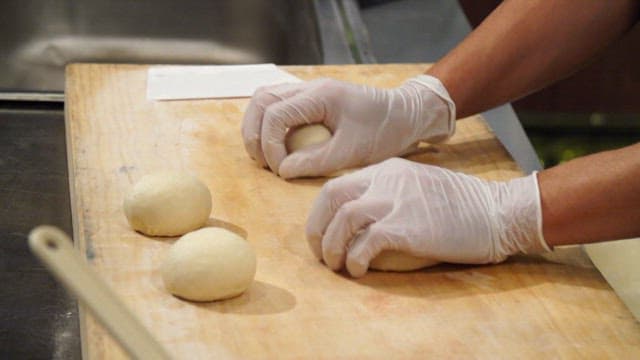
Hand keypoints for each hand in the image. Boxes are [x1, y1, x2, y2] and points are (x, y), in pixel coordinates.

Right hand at [241, 75, 455, 178]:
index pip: (275, 114)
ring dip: (258, 127)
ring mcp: (309, 90)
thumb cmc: (385, 131)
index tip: (280, 170)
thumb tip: (282, 171)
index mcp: (321, 95)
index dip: (270, 145)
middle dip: (255, 134)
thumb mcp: (353, 152)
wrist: (405, 115)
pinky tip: (277, 147)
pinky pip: (278, 105)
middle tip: (264, 163)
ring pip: (265, 99)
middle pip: (261, 100)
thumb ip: (316, 161)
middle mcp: (310, 87)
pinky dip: (269, 125)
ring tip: (266, 156)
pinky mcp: (311, 99)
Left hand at [306, 158, 549, 276]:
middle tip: (320, 252)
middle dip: (316, 228)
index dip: (320, 212)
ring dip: (332, 247)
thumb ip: (388, 191)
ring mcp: (396, 201)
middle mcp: (386, 180)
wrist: (496, 211)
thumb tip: (360, 216)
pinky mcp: (407, 227)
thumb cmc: (459, 204)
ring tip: (337, 265)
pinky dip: (355, 259)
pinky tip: (358, 270)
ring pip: (343, 219)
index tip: (321, 233)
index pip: (336, 185)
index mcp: (386, 169)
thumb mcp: (416, 184)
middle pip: (331, 197)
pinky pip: (366, 243)